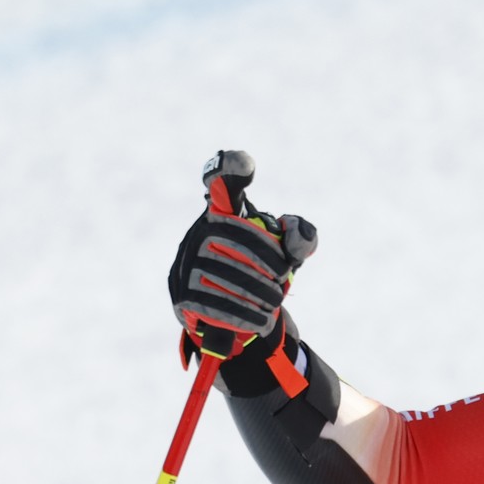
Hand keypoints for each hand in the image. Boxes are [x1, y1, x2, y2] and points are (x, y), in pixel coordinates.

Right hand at [167, 150, 316, 357]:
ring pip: (224, 274)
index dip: (229, 169)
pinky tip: (260, 321)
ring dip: (256, 292)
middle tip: (282, 282)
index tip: (243, 162)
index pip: (223, 184)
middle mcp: (200, 233)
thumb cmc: (261, 276)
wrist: (230, 320)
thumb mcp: (288, 256)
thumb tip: (293, 229)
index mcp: (224, 216)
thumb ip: (300, 238)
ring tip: (274, 303)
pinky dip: (242, 314)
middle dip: (266, 264)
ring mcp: (187, 263)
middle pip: (235, 241)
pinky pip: (212, 302)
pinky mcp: (182, 295)